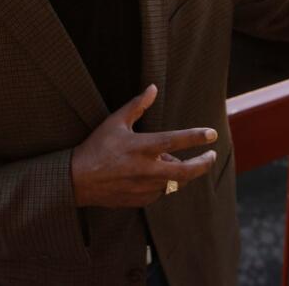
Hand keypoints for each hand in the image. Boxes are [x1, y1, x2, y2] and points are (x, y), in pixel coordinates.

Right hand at [71, 84, 217, 207]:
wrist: (77, 180)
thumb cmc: (96, 147)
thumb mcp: (115, 122)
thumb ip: (137, 105)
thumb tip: (153, 88)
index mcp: (141, 147)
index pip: (176, 141)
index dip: (197, 137)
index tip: (212, 134)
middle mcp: (146, 169)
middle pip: (186, 171)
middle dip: (204, 164)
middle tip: (211, 156)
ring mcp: (144, 188)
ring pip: (174, 182)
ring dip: (179, 173)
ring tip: (173, 162)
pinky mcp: (140, 200)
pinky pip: (160, 192)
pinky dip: (163, 183)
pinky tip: (156, 175)